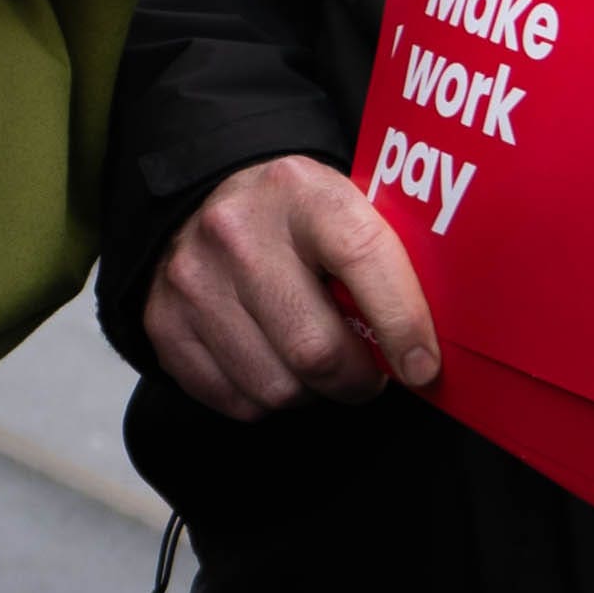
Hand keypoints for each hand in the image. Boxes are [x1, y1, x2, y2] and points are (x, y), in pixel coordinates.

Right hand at [142, 154, 438, 419]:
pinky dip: (266, 398)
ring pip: (276, 387)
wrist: (205, 199)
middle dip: (356, 381)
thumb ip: (389, 260)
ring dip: (312, 394)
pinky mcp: (163, 321)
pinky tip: (274, 363)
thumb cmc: (299, 219)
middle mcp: (237, 230)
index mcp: (301, 191)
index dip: (402, 322)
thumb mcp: (346, 207)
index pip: (362, 256)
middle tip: (369, 376)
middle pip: (314, 348)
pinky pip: (235, 401)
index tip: (422, 366)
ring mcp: (192, 278)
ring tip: (318, 367)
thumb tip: (431, 346)